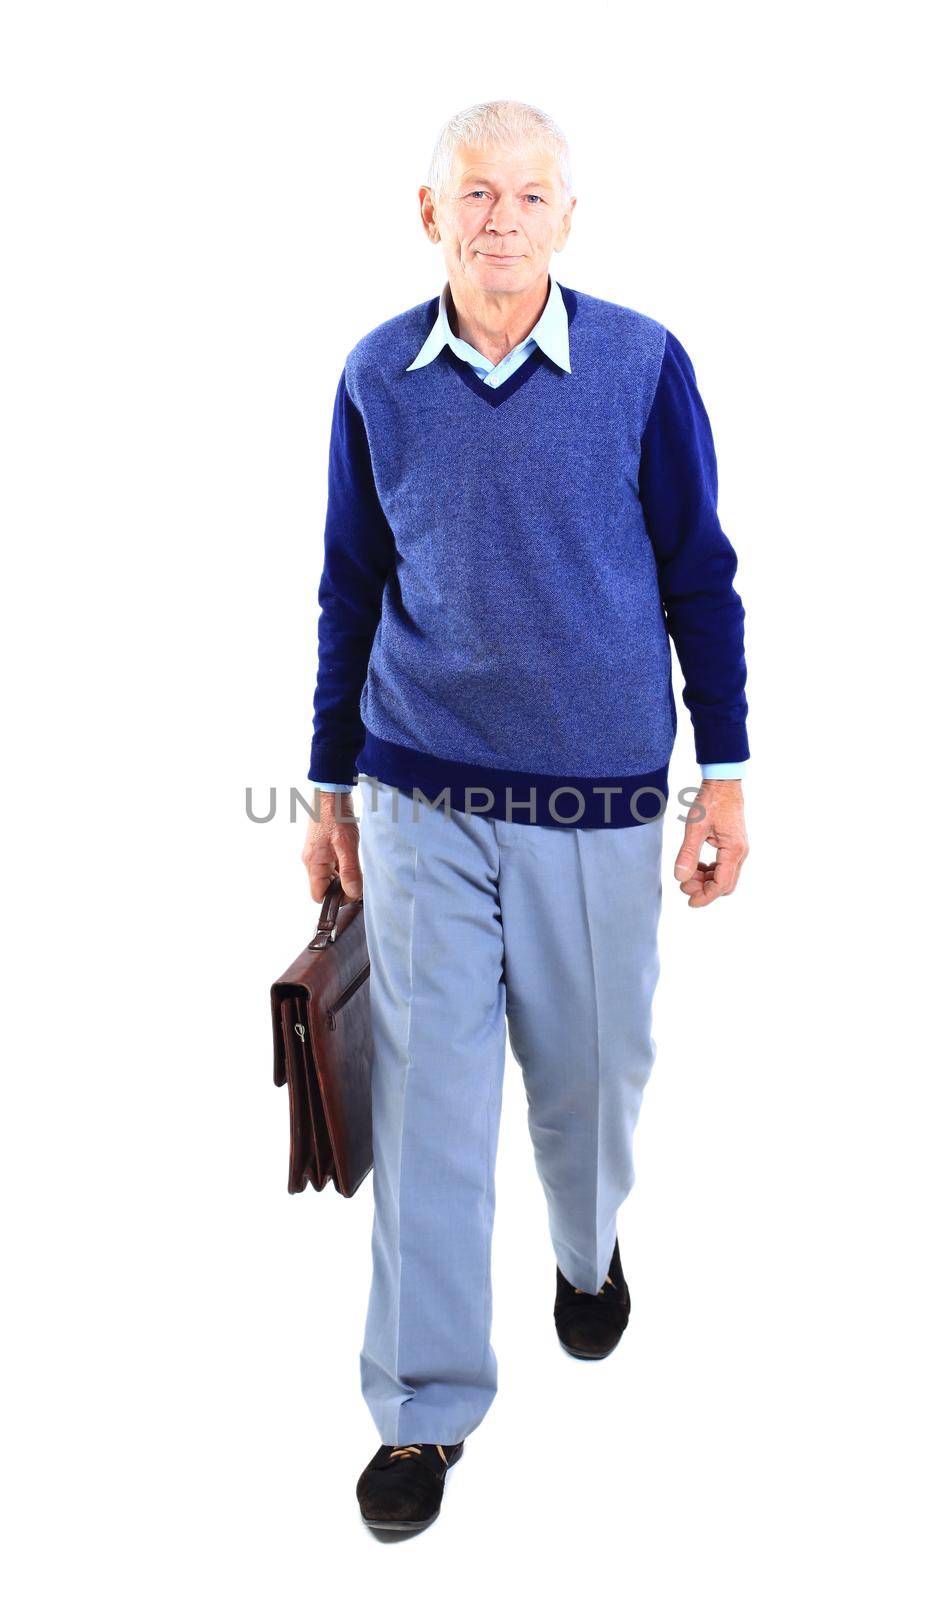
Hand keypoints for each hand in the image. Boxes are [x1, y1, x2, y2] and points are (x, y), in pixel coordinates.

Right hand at [301, 788, 362, 902]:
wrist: (330, 791)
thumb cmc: (336, 815)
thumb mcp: (347, 845)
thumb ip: (350, 871)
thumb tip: (353, 893)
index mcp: (313, 864)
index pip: (318, 896)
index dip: (335, 899)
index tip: (353, 891)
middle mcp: (311, 861)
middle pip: (324, 887)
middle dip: (341, 886)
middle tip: (358, 876)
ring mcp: (315, 854)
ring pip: (328, 876)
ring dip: (343, 875)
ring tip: (355, 862)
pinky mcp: (321, 847)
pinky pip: (330, 864)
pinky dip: (341, 865)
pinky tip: (351, 855)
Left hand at [674, 780, 748, 907]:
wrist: (723, 783)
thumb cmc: (711, 801)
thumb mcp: (695, 827)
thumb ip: (688, 853)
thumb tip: (680, 877)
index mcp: (733, 850)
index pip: (722, 884)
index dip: (706, 897)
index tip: (690, 902)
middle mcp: (740, 853)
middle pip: (725, 884)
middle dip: (705, 889)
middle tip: (684, 884)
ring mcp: (738, 849)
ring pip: (724, 876)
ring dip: (706, 880)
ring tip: (687, 874)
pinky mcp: (733, 845)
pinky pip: (724, 866)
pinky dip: (710, 871)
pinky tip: (696, 865)